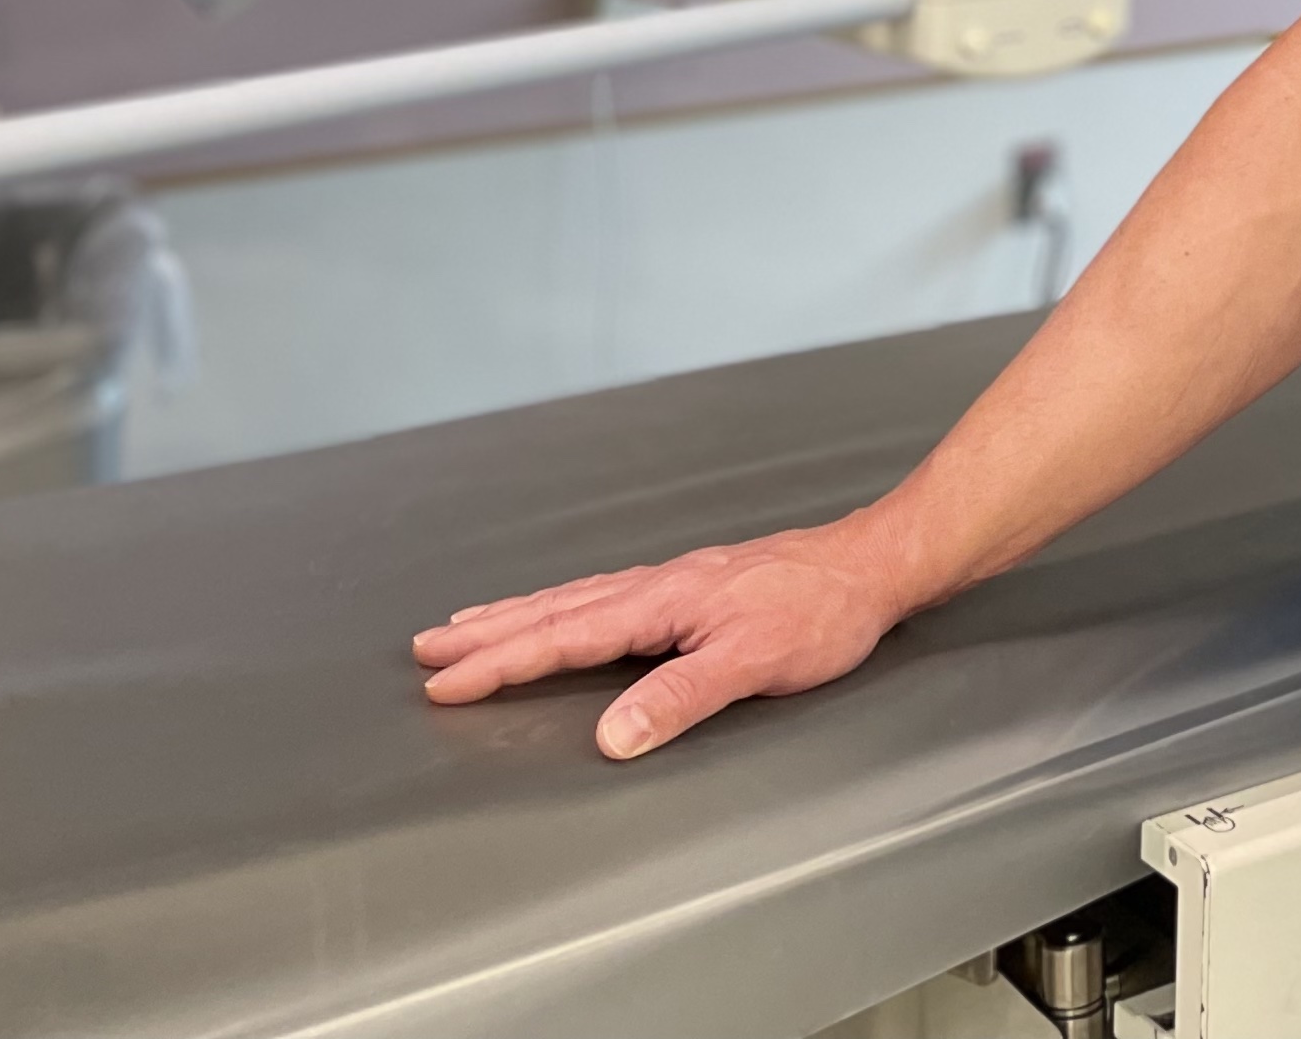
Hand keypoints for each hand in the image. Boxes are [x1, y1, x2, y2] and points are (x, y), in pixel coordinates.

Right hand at [412, 513, 926, 758]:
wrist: (874, 563)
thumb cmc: (821, 612)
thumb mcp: (753, 662)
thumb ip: (679, 698)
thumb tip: (609, 736)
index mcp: (660, 603)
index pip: (563, 637)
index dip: (501, 663)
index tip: (443, 682)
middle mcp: (657, 586)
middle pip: (555, 609)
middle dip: (488, 632)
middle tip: (426, 647)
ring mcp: (675, 581)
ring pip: (577, 597)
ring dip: (519, 613)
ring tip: (470, 622)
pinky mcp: (696, 584)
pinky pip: (607, 593)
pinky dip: (568, 602)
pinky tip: (566, 608)